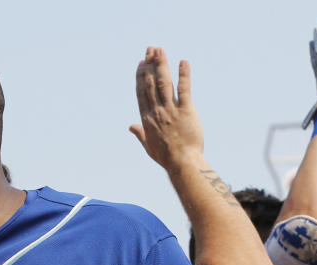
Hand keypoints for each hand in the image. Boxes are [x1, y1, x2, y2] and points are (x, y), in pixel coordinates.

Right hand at [130, 48, 202, 172]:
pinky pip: (184, 90)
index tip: (141, 63)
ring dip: (162, 65)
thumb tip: (130, 127)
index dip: (141, 76)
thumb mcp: (148, 147)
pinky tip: (183, 62)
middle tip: (151, 49)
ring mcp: (171, 111)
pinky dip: (184, 75)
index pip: (142, 92)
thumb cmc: (166, 157)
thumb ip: (139, 134)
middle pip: (151, 84)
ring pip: (165, 83)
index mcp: (147, 119)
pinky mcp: (186, 111)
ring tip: (161, 50)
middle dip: (150, 65)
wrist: (182, 163)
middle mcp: (157, 112)